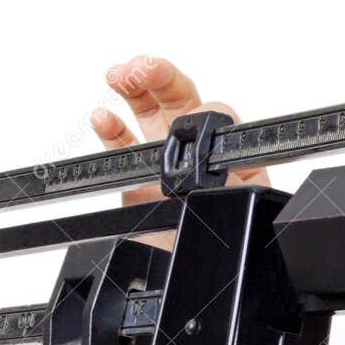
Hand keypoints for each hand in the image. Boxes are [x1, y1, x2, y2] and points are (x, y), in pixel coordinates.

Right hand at [91, 54, 267, 241]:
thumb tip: (236, 169)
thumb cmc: (220, 241)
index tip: (191, 109)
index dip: (201, 106)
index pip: (215, 115)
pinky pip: (120, 141)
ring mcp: (163, 157)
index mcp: (225, 154)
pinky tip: (103, 117)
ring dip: (133, 85)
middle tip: (142, 69)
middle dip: (159, 76)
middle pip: (178, 97)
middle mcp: (194, 149)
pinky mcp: (135, 174)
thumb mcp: (241, 211)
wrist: (188, 275)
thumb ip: (239, 185)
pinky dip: (109, 126)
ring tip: (120, 76)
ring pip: (147, 107)